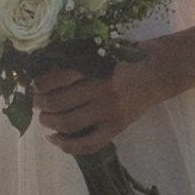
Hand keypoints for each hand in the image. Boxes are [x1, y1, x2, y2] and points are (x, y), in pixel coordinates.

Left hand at [28, 48, 176, 156]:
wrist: (160, 71)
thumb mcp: (102, 48)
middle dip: (39, 104)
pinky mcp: (117, 128)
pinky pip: (87, 145)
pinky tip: (54, 138)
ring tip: (44, 117)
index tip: (33, 84)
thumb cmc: (127, 56)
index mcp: (97, 66)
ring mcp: (110, 112)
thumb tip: (40, 68)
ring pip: (67, 124)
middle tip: (35, 101)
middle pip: (57, 103)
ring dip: (47, 122)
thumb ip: (76, 57)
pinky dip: (65, 145)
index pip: (56, 78)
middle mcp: (103, 90)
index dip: (39, 83)